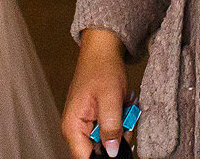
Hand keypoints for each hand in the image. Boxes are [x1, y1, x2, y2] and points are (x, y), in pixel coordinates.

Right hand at [62, 29, 129, 156]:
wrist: (101, 51)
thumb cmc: (102, 68)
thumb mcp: (110, 98)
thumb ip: (111, 127)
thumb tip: (112, 152)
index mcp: (73, 127)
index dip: (105, 157)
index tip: (119, 146)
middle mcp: (75, 129)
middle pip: (98, 151)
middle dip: (116, 140)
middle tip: (126, 121)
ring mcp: (84, 125)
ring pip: (106, 142)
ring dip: (120, 130)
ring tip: (125, 109)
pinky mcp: (93, 120)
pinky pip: (108, 131)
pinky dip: (119, 123)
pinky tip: (122, 108)